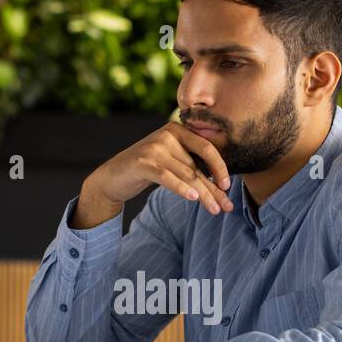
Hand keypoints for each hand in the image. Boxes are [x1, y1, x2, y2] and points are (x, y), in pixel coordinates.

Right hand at [75, 121, 233, 226]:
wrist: (113, 177)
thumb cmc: (147, 170)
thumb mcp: (171, 162)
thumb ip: (190, 164)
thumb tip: (221, 184)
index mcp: (177, 130)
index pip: (206, 148)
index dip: (219, 167)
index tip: (228, 186)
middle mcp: (167, 135)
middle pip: (197, 166)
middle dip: (213, 189)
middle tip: (227, 207)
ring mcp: (154, 147)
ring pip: (186, 174)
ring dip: (203, 195)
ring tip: (215, 210)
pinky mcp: (142, 162)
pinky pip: (167, 177)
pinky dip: (182, 188)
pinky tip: (194, 198)